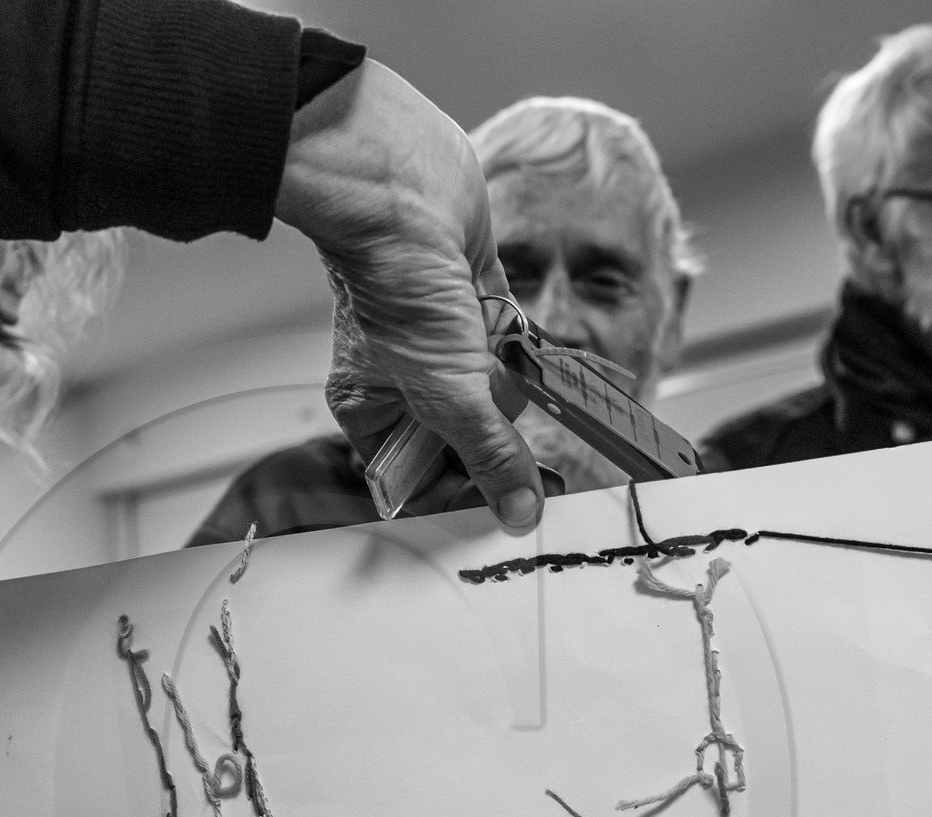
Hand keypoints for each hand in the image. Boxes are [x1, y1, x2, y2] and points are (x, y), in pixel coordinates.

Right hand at [274, 62, 542, 532]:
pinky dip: (534, 364)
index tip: (509, 510)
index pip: (419, 481)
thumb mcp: (448, 392)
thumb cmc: (397, 283)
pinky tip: (556, 377)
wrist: (407, 189)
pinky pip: (515, 354)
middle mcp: (407, 386)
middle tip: (541, 478)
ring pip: (495, 400)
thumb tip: (516, 511)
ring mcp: (444, 349)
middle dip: (501, 455)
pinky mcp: (479, 310)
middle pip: (463, 445)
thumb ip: (489, 454)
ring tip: (538, 413)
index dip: (462, 498)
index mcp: (375, 414)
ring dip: (520, 405)